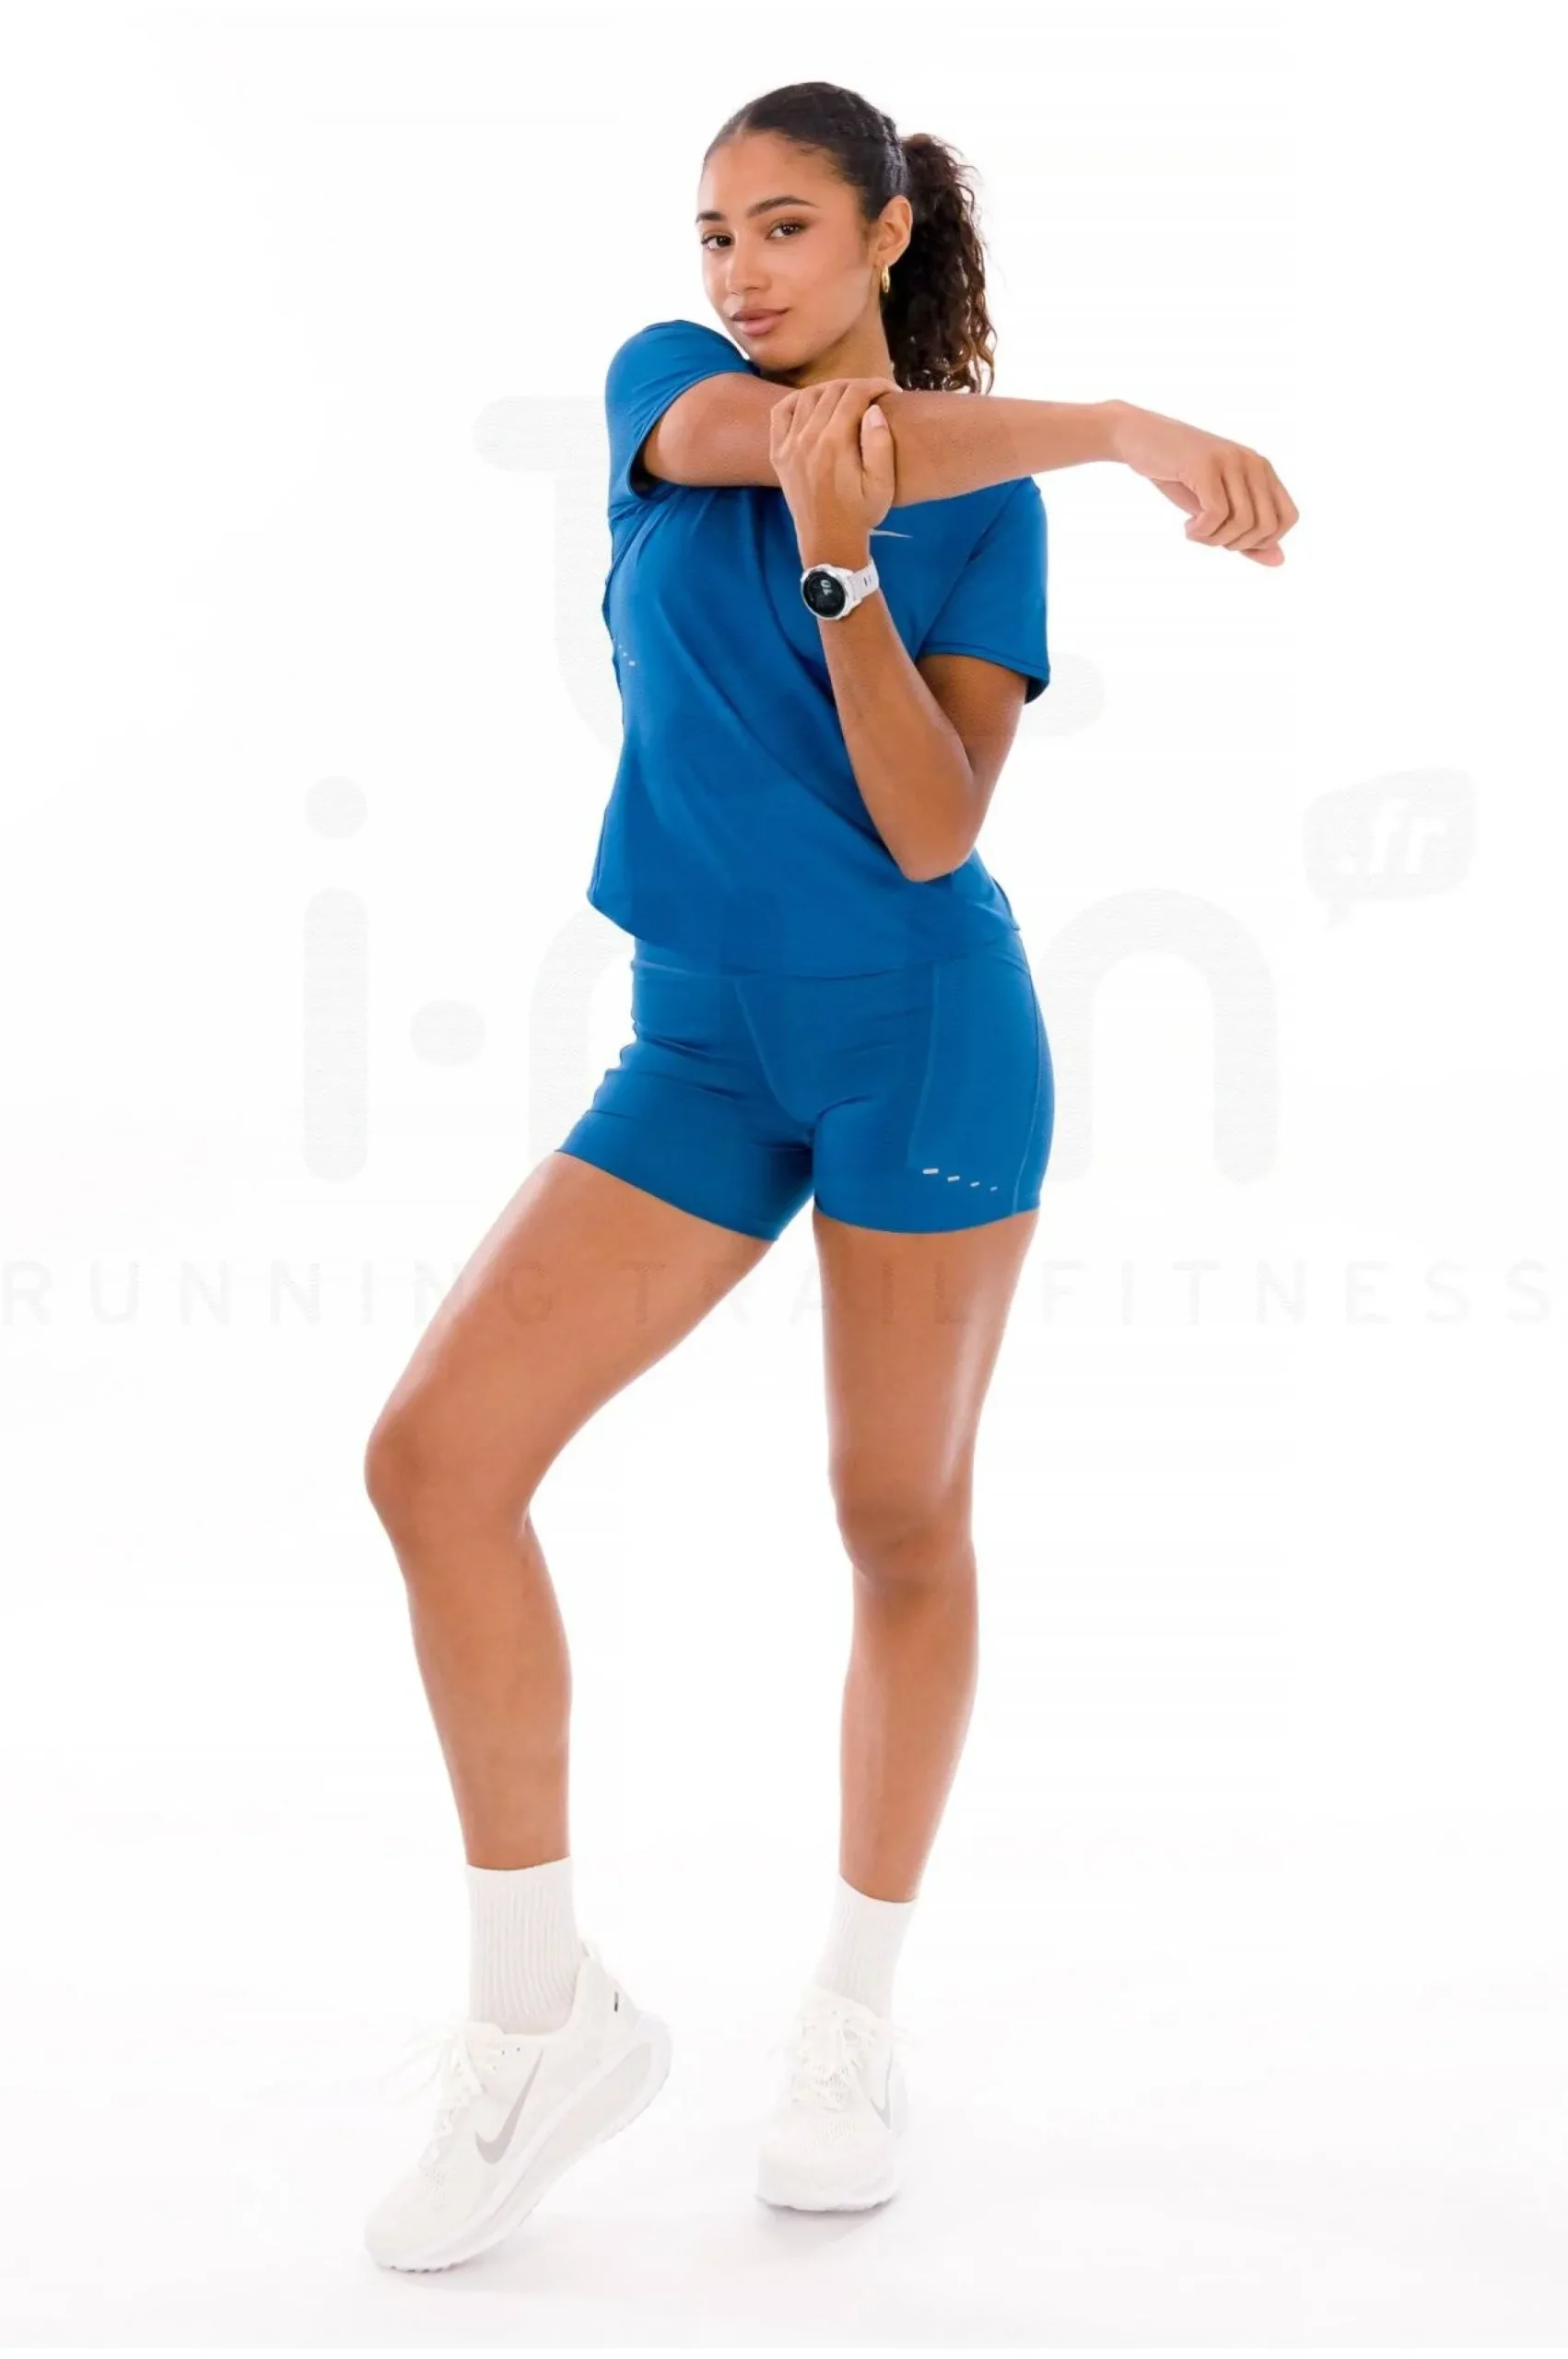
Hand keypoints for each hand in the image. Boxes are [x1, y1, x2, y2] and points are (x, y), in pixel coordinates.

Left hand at [769, 376, 899, 558]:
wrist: (829, 542)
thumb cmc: (861, 515)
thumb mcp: (882, 485)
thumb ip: (880, 444)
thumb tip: (873, 409)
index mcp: (834, 443)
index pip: (854, 395)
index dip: (876, 386)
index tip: (890, 391)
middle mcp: (808, 439)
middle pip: (832, 391)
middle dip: (857, 386)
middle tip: (873, 396)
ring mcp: (789, 445)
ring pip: (808, 396)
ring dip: (830, 390)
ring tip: (847, 399)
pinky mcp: (778, 454)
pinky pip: (781, 413)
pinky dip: (796, 401)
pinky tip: (812, 405)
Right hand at [1109, 401, 1298, 564]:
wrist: (1140, 438)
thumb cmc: (1180, 477)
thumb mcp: (1217, 508)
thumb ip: (1248, 534)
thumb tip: (1279, 561)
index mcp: (1262, 470)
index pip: (1289, 517)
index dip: (1264, 541)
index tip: (1232, 539)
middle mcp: (1252, 462)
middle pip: (1267, 526)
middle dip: (1238, 545)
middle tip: (1211, 538)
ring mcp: (1230, 460)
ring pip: (1242, 522)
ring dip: (1215, 540)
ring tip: (1196, 533)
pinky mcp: (1205, 464)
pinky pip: (1216, 514)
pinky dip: (1201, 531)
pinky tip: (1187, 527)